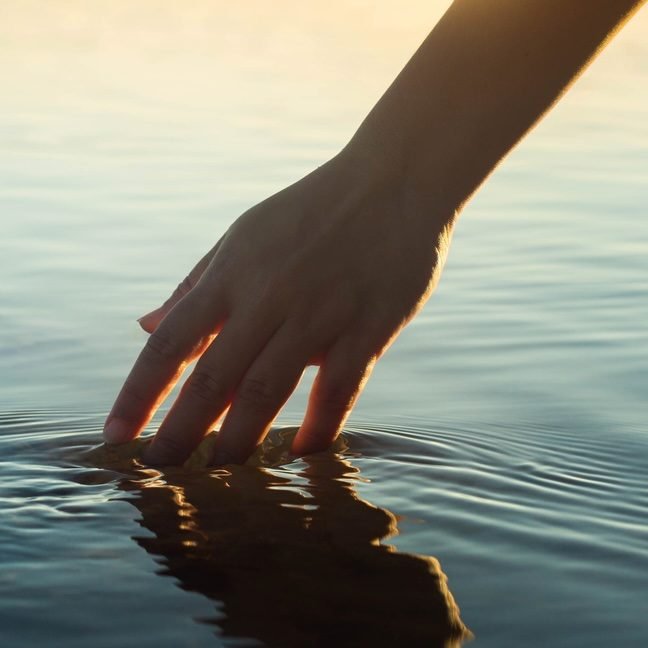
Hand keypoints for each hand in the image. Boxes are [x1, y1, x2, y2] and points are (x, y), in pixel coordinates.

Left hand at [103, 148, 456, 464]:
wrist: (393, 182)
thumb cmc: (311, 211)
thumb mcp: (243, 235)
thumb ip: (195, 285)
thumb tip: (144, 325)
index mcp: (232, 272)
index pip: (170, 343)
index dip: (138, 394)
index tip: (114, 437)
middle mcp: (268, 296)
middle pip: (213, 377)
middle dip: (180, 432)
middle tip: (158, 474)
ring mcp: (320, 313)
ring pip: (268, 390)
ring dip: (239, 440)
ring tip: (219, 475)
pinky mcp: (369, 328)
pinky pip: (340, 389)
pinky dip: (318, 427)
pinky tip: (299, 454)